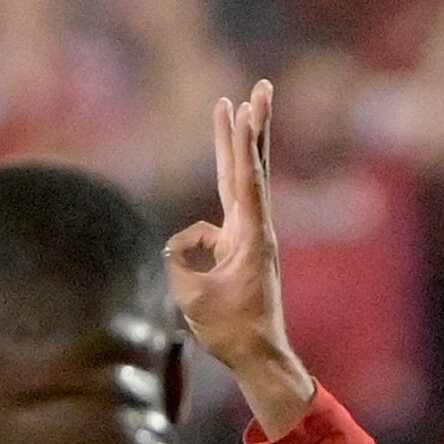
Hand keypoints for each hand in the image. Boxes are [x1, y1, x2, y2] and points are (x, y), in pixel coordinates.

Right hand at [165, 83, 315, 437]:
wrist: (258, 356)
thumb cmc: (230, 330)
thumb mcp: (193, 296)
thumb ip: (180, 260)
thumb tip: (183, 244)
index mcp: (250, 238)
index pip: (244, 180)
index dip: (241, 144)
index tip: (244, 108)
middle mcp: (255, 228)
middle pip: (249, 166)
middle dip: (252, 125)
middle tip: (262, 87)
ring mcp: (249, 235)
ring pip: (235, 182)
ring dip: (230, 145)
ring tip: (230, 103)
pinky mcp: (240, 245)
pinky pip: (207, 233)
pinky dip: (193, 248)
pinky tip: (198, 281)